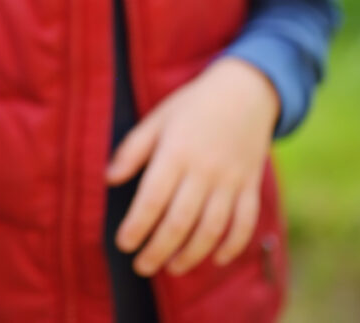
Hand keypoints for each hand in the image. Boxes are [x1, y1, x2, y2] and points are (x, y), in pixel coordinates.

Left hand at [105, 57, 279, 276]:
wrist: (245, 91)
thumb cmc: (192, 106)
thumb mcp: (157, 119)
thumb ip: (133, 150)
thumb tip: (109, 179)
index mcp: (176, 152)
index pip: (152, 199)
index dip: (136, 226)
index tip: (123, 244)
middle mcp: (205, 170)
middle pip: (180, 221)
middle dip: (158, 249)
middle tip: (141, 266)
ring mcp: (231, 180)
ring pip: (212, 228)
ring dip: (191, 254)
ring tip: (171, 268)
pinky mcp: (250, 186)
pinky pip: (245, 223)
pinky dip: (232, 245)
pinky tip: (214, 259)